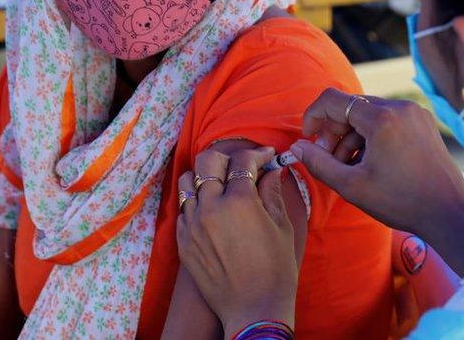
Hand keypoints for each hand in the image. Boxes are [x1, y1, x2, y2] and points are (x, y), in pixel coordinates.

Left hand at [176, 147, 297, 335]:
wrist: (254, 309)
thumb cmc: (276, 270)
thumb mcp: (281, 226)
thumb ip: (272, 192)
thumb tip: (270, 171)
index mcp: (239, 201)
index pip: (242, 161)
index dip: (258, 153)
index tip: (267, 156)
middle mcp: (210, 208)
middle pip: (207, 161)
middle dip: (226, 157)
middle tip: (241, 165)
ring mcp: (192, 224)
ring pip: (186, 181)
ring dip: (204, 177)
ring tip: (220, 185)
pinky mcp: (182, 241)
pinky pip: (182, 209)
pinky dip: (195, 202)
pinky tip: (211, 210)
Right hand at [290, 88, 463, 274]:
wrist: (450, 212)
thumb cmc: (402, 201)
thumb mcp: (351, 186)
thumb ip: (318, 163)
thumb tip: (296, 147)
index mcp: (382, 118)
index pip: (333, 100)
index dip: (313, 117)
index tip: (308, 140)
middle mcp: (399, 107)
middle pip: (351, 107)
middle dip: (333, 131)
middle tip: (328, 159)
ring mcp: (414, 113)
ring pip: (368, 114)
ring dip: (351, 136)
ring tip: (349, 167)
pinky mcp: (423, 122)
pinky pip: (387, 119)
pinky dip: (371, 136)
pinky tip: (369, 163)